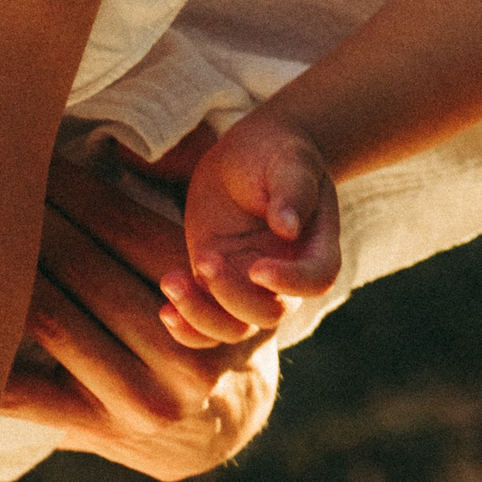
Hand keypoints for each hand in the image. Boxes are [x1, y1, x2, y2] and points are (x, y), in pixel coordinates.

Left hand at [3, 157, 280, 481]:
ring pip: (50, 315)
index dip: (66, 184)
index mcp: (207, 292)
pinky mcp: (97, 429)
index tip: (22, 152)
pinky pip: (26, 390)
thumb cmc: (194, 317)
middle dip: (24, 213)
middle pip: (79, 264)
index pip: (120, 223)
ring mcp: (140, 396)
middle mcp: (182, 349)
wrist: (214, 423)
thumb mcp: (207, 262)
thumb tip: (117, 143)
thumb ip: (178, 200)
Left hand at [166, 108, 340, 345]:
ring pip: (234, 329)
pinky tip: (165, 308)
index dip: (289, 283)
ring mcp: (250, 285)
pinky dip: (186, 327)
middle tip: (206, 257)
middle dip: (234, 297)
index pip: (316, 280)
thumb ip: (292, 191)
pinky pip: (204, 324)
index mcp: (316, 246)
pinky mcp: (218, 284)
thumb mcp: (290, 161)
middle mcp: (287, 276)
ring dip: (201, 316)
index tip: (257, 268)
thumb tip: (288, 227)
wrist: (249, 154)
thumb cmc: (278, 152)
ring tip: (172, 279)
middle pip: (270, 314)